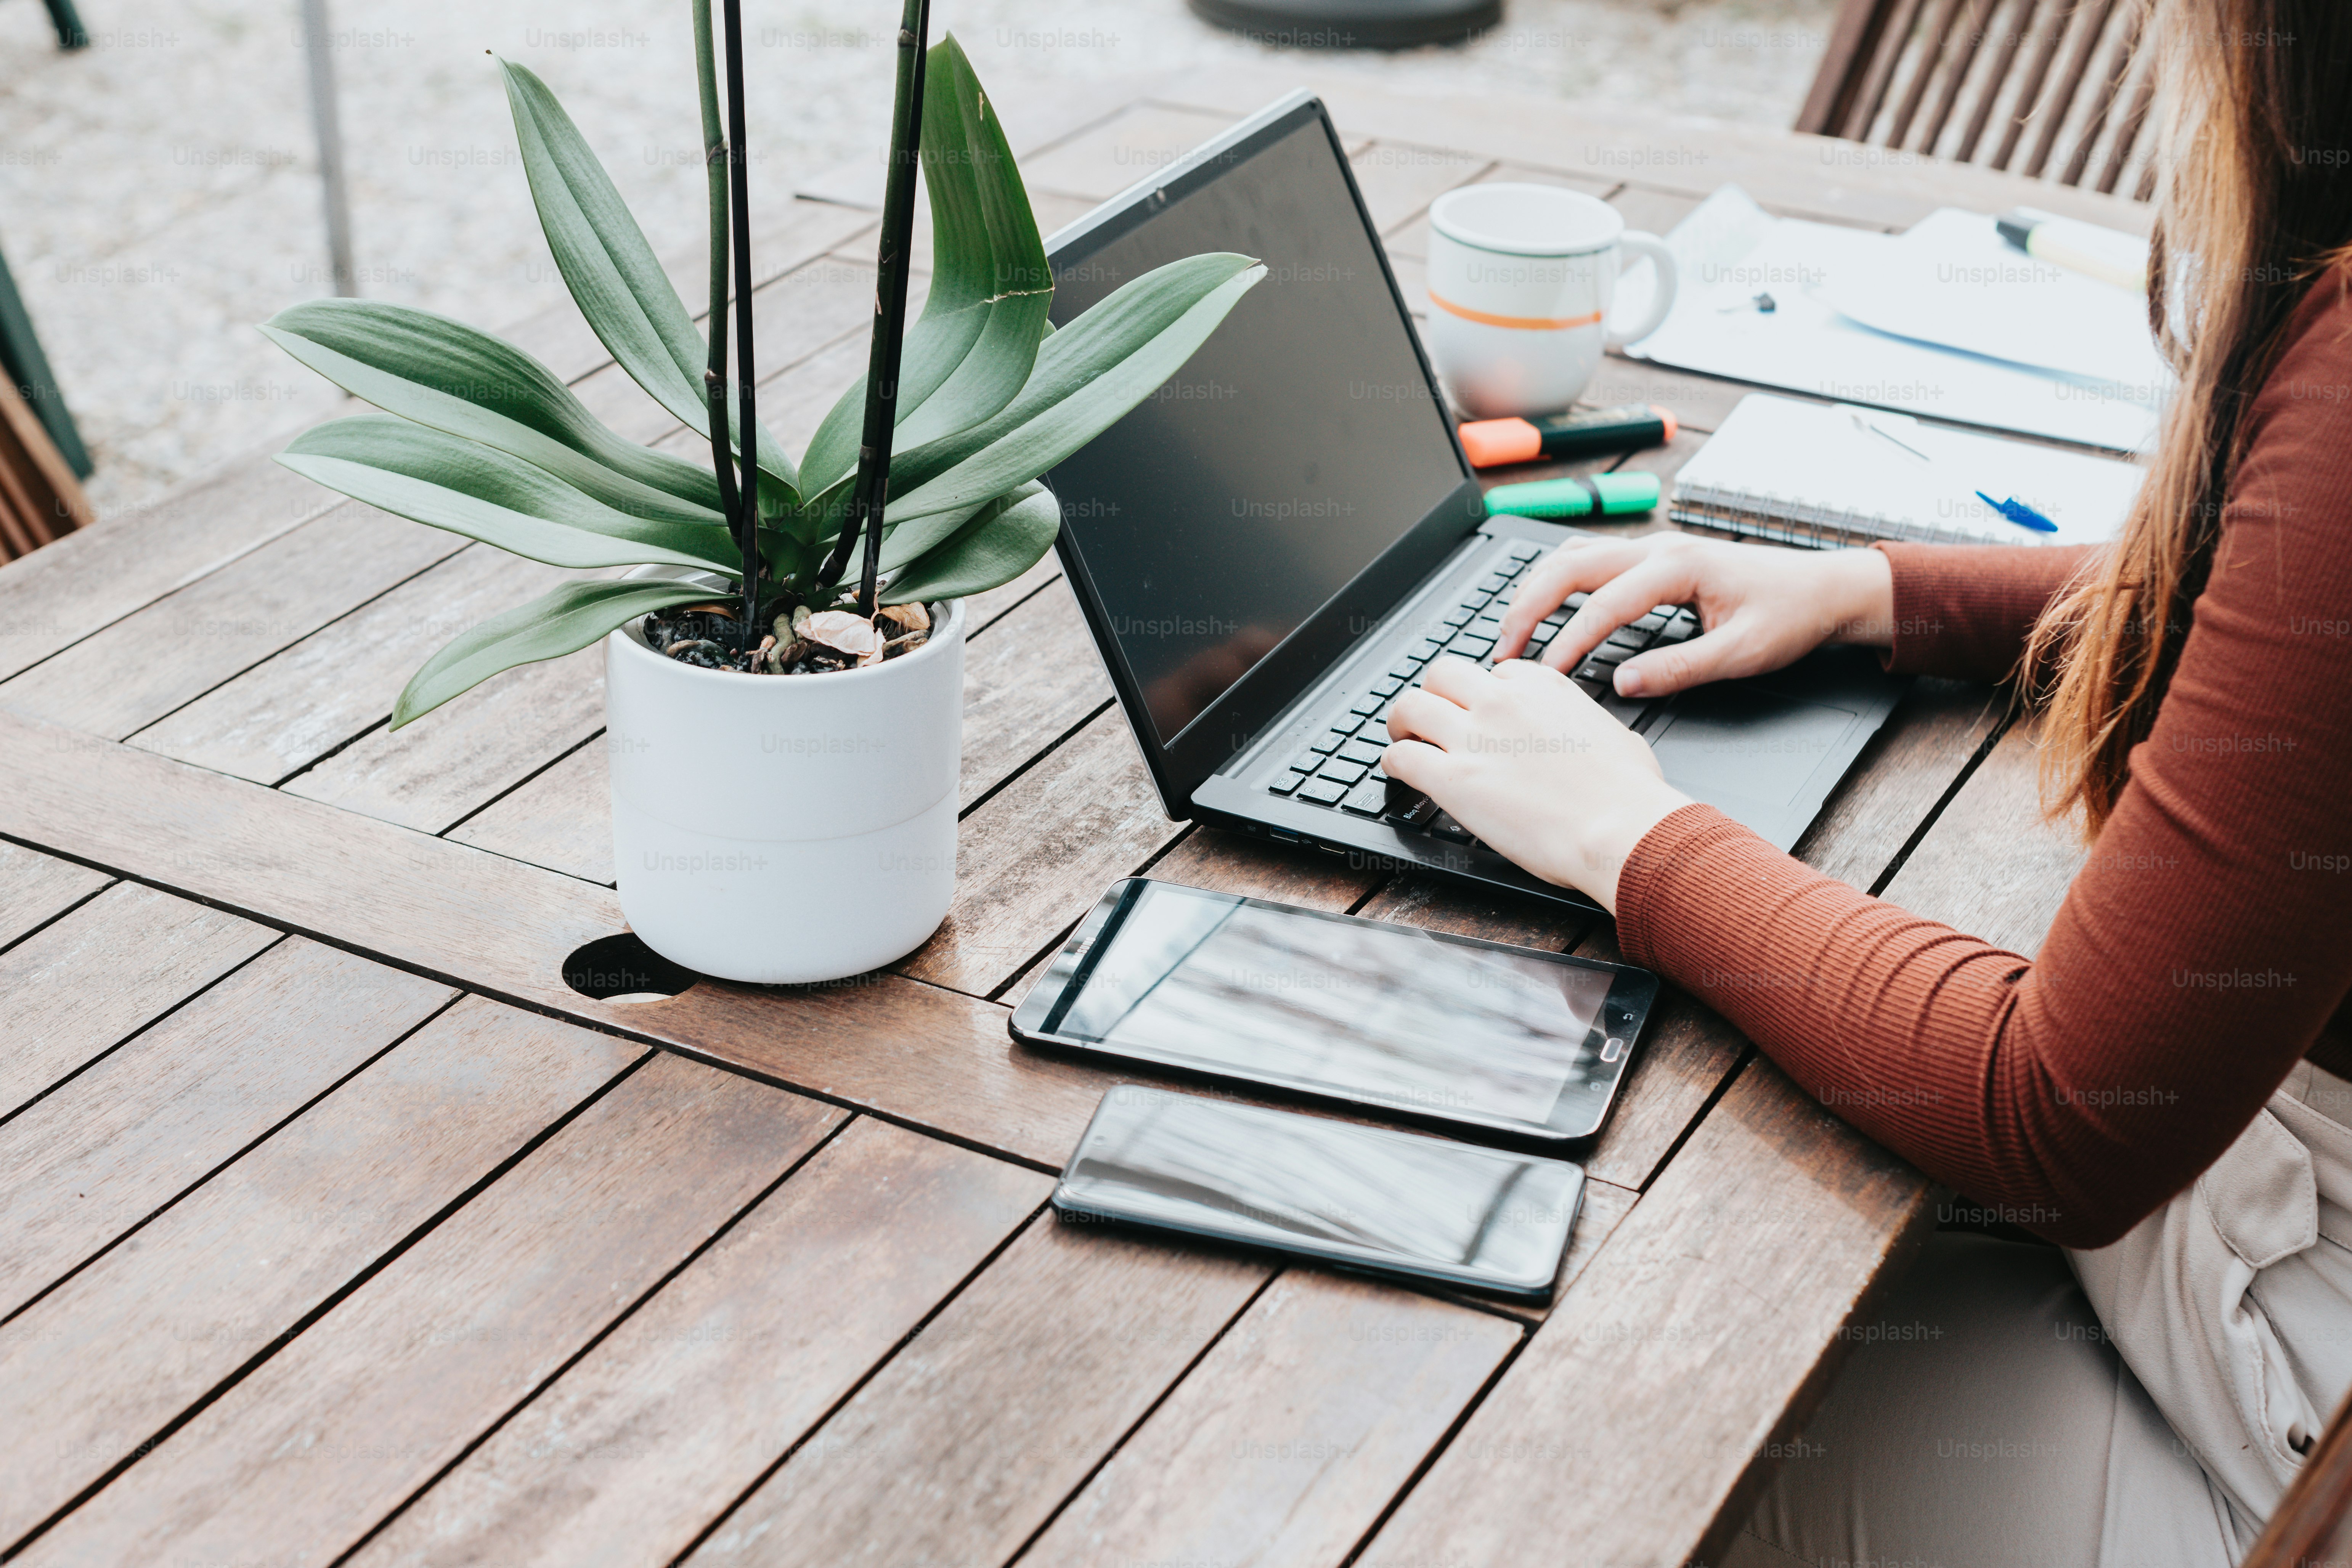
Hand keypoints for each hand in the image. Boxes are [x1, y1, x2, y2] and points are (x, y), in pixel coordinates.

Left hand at [1383, 656, 1691, 913]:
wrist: (1620, 828)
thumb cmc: (1628, 792)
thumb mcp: (1612, 734)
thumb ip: (1581, 723)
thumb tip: (1578, 734)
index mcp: (1543, 686)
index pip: (1496, 671)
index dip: (1483, 693)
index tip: (1481, 712)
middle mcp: (1502, 701)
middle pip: (1443, 674)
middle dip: (1434, 694)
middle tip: (1429, 718)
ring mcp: (1473, 737)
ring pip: (1410, 705)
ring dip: (1401, 722)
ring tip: (1402, 738)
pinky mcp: (1452, 778)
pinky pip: (1401, 756)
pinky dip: (1392, 762)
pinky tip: (1399, 773)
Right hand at [1493, 533, 1895, 698]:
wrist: (1825, 587)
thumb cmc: (1791, 616)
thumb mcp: (1742, 654)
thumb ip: (1680, 669)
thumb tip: (1623, 685)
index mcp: (1678, 567)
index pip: (1603, 605)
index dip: (1566, 643)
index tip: (1543, 677)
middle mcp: (1658, 547)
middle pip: (1570, 565)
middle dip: (1529, 605)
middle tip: (1504, 649)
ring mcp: (1654, 546)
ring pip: (1574, 554)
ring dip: (1537, 588)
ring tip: (1513, 630)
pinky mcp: (1655, 555)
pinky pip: (1591, 558)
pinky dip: (1558, 580)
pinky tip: (1546, 607)